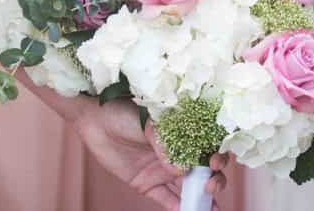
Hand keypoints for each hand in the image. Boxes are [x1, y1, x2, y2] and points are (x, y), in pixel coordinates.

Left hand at [73, 99, 228, 208]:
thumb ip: (166, 144)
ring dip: (202, 199)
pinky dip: (178, 207)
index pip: (209, 147)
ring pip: (189, 188)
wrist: (95, 119)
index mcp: (184, 134)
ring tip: (210, 209)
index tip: (213, 162)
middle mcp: (178, 153)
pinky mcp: (147, 184)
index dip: (218, 156)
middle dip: (215, 180)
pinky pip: (166, 199)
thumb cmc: (126, 112)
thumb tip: (182, 170)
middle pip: (205, 171)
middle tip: (210, 185)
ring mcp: (163, 170)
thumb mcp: (150, 122)